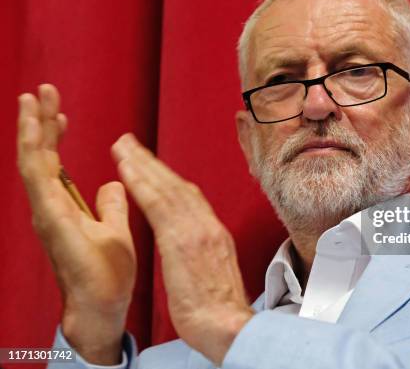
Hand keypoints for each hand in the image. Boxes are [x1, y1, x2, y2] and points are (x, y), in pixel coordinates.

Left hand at [17, 85, 135, 364]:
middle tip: (45, 91)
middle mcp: (44, 210)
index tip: (38, 101)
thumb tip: (111, 182)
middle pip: (34, 158)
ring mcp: (48, 214)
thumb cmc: (106, 279)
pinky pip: (49, 180)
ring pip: (39, 167)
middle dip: (38, 122)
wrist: (94, 309)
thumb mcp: (116, 240)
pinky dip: (53, 156)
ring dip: (44, 136)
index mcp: (54, 214)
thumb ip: (113, 207)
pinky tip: (59, 145)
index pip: (37, 163)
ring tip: (53, 108)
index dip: (35, 130)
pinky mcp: (57, 218)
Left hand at [112, 134, 252, 366]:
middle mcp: (207, 225)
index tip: (150, 165)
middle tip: (129, 143)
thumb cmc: (219, 311)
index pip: (188, 198)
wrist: (228, 326)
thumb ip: (203, 254)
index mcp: (214, 234)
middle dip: (150, 162)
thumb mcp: (214, 274)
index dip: (166, 178)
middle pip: (176, 185)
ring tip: (122, 147)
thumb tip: (193, 249)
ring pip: (166, 188)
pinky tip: (126, 170)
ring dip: (142, 164)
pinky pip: (158, 205)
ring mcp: (196, 231)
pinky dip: (142, 183)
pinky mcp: (182, 241)